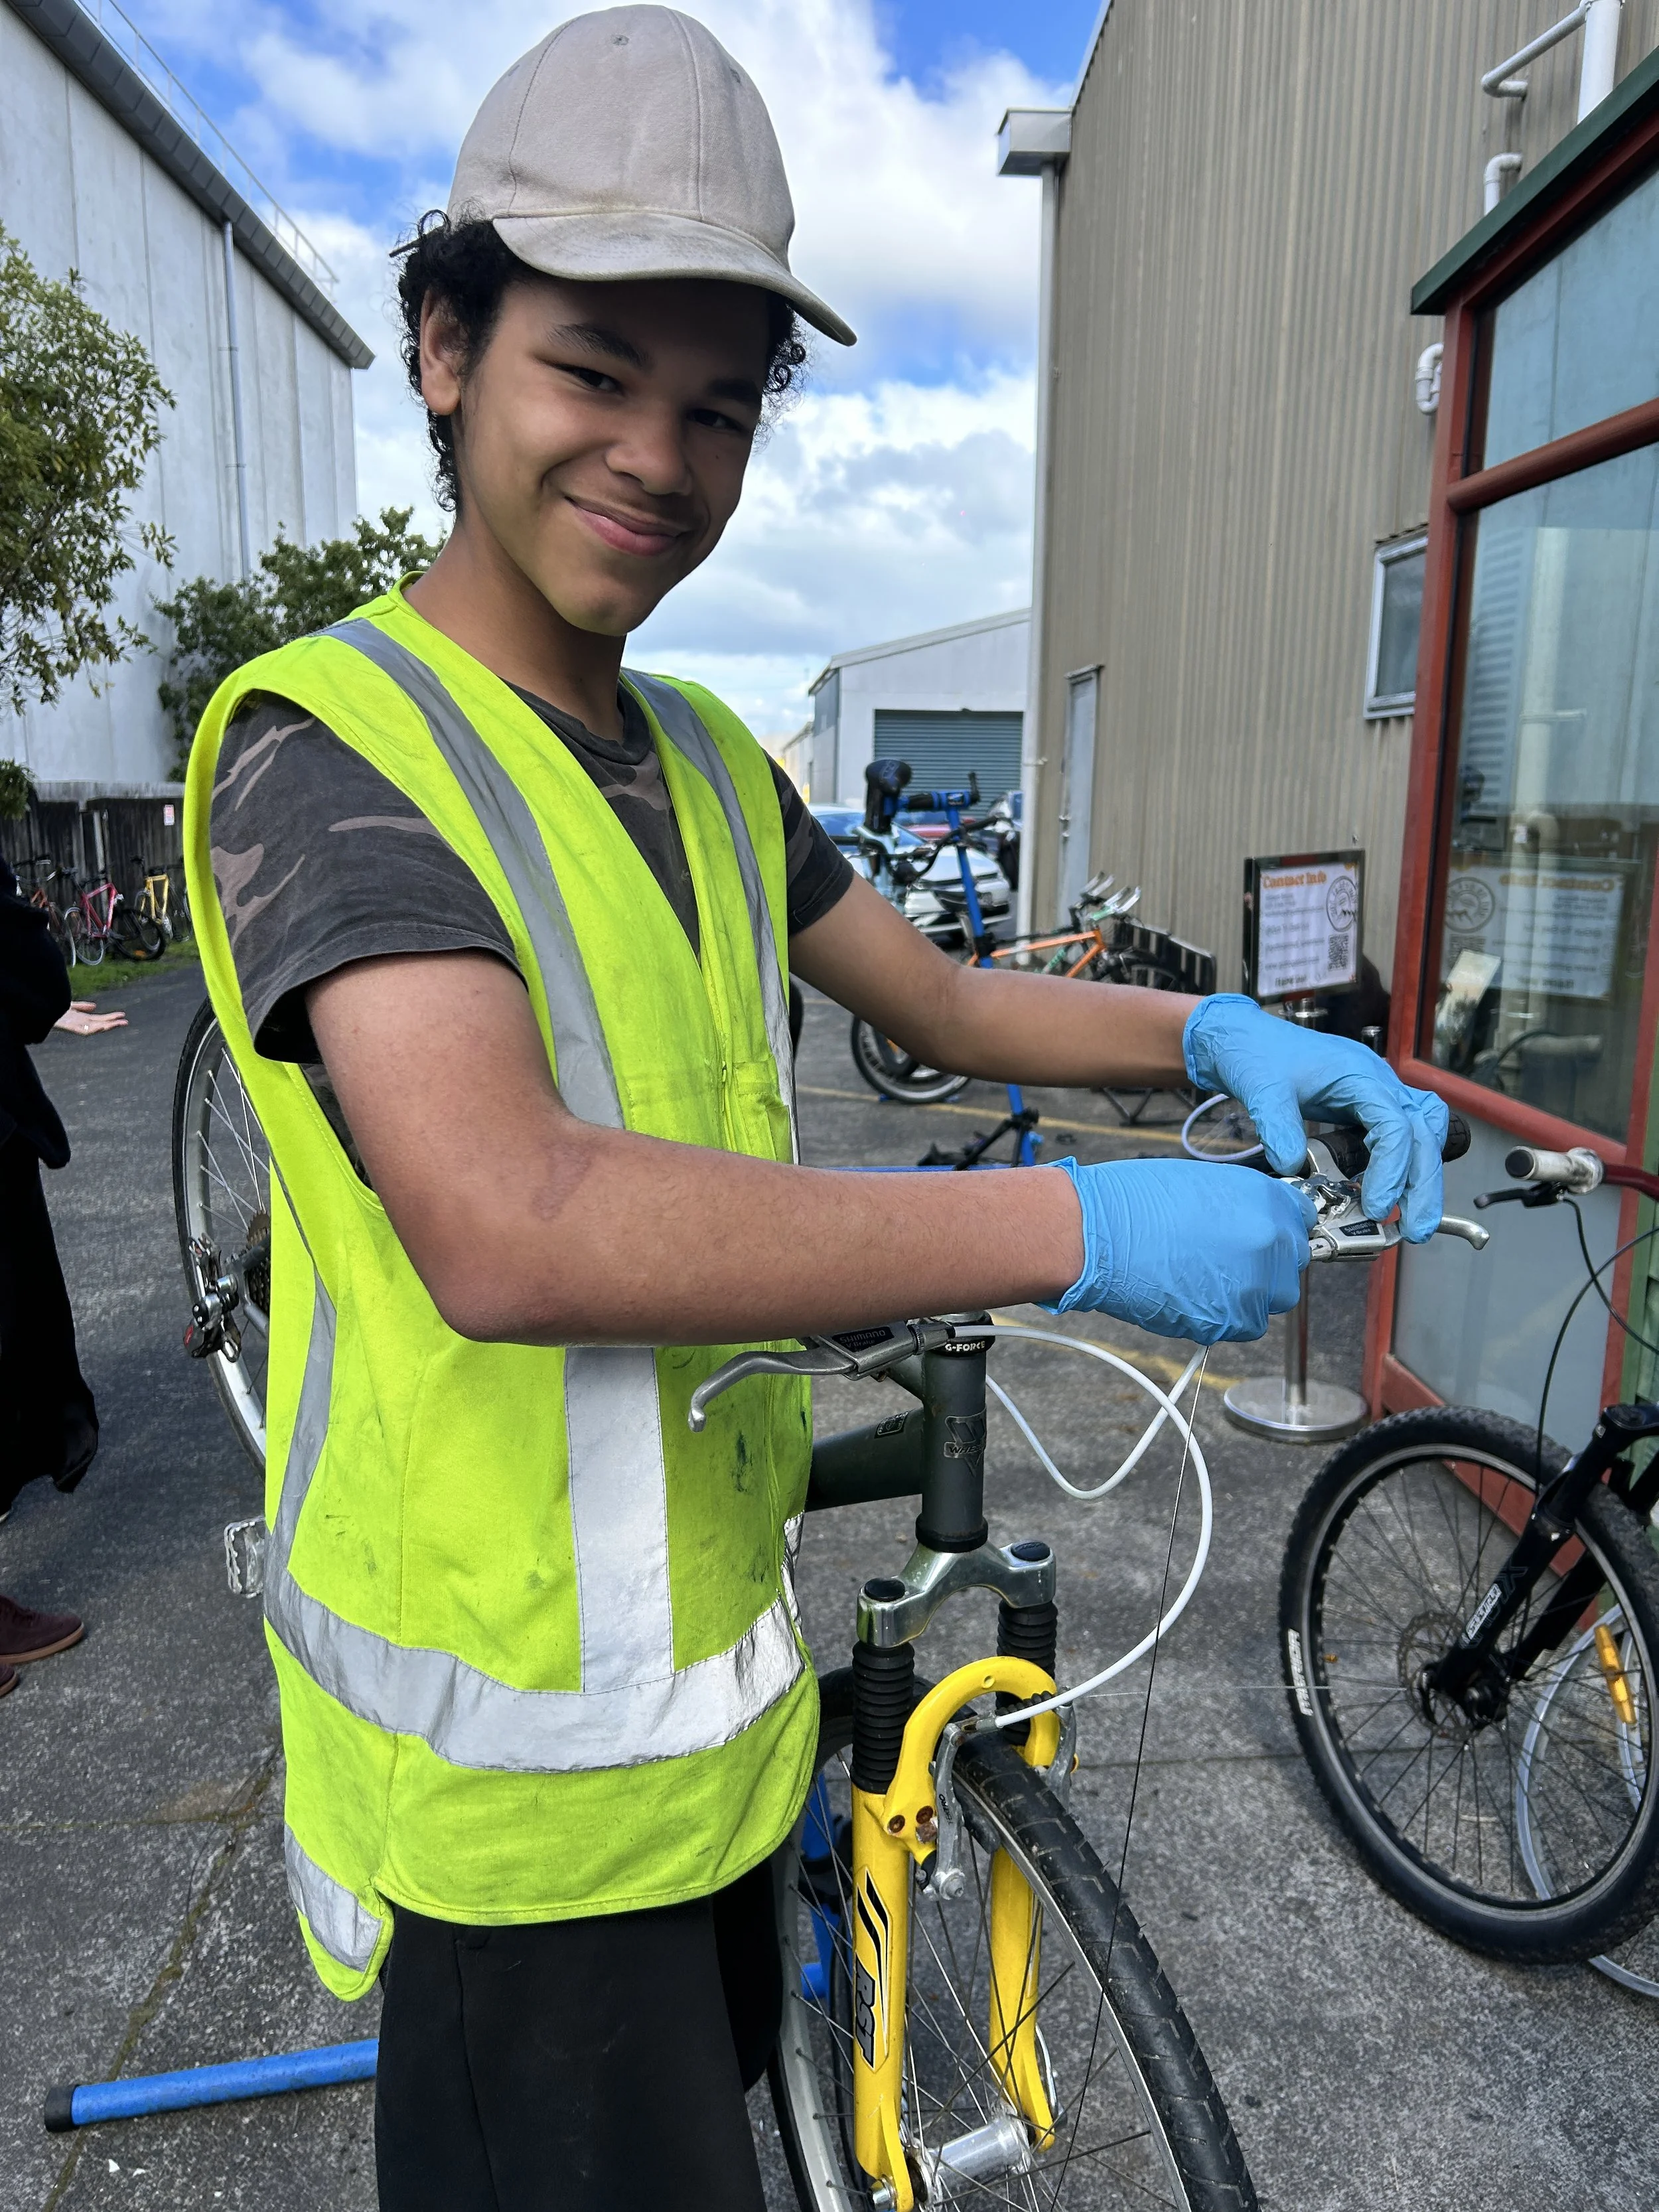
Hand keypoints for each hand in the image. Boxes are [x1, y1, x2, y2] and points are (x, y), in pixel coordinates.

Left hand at [55, 1002, 127, 1035]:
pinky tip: (102, 1027)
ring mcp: (74, 1026)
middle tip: (126, 1022)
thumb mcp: (68, 1005)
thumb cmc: (51, 1009)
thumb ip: (81, 1006)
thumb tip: (95, 1006)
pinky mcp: (69, 1028)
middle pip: (99, 1024)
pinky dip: (93, 1030)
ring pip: (94, 1028)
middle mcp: (79, 1024)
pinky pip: (83, 1031)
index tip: (122, 1015)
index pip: (99, 1019)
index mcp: (80, 1019)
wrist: (39, 1013)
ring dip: (107, 1027)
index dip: (110, 1017)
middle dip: (112, 1023)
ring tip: (119, 1024)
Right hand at [1044, 1157, 1314, 1342]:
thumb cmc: (1135, 1201)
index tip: (1264, 1236)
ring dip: (1246, 1293)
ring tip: (1201, 1277)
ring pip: (1269, 1300)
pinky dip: (1223, 1315)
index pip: (1301, 1220)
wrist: (1097, 1236)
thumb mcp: (1204, 1184)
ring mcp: (1253, 1287)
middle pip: (1292, 1265)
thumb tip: (1254, 1222)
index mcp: (1266, 1201)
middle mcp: (1270, 1243)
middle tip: (1225, 1259)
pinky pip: (1242, 1324)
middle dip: (1266, 1265)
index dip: (1279, 1228)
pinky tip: (1190, 1294)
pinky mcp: (1229, 1323)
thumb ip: (1243, 1206)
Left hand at [1183, 995, 1448, 1240]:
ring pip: (1422, 1132)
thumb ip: (1278, 1127)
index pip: (1395, 1124)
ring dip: (1422, 1174)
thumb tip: (1294, 1169)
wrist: (1245, 1038)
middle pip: (1423, 1132)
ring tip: (1413, 1217)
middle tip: (1417, 1229)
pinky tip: (1391, 1190)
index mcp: (1359, 1074)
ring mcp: (1377, 1091)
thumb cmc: (1255, 1054)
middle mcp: (1378, 1081)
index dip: (1393, 1169)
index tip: (1379, 1207)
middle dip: (1424, 1183)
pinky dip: (1405, 1161)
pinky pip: (1403, 1132)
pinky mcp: (1367, 1104)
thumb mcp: (1262, 1090)